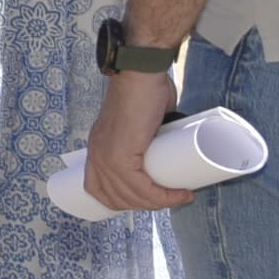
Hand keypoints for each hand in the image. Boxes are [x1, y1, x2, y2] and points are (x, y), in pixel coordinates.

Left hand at [82, 66, 184, 214]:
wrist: (142, 72)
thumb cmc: (145, 89)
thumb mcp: (140, 121)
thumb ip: (147, 137)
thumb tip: (167, 149)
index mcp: (98, 149)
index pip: (101, 191)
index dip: (125, 202)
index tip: (151, 200)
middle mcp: (97, 155)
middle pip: (117, 199)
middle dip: (147, 206)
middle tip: (173, 198)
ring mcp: (106, 156)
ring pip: (131, 197)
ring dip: (159, 203)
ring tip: (181, 196)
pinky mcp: (121, 155)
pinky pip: (139, 188)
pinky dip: (161, 196)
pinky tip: (177, 195)